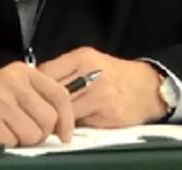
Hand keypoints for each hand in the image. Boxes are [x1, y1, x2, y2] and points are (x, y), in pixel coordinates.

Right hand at [0, 62, 73, 146]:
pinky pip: (13, 144)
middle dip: (40, 133)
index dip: (67, 118)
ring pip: (33, 135)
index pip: (59, 94)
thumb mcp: (8, 87)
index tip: (66, 134)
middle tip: (23, 132)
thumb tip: (63, 123)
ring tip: (5, 131)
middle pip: (49, 119)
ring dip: (22, 141)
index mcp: (21, 72)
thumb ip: (34, 97)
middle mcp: (11, 83)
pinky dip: (6, 145)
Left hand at [38, 46, 167, 127]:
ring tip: (54, 119)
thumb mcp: (90, 62)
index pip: (46, 71)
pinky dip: (72, 124)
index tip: (33, 94)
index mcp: (83, 57)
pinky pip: (80, 122)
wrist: (147, 87)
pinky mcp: (107, 112)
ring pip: (64, 109)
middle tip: (40, 111)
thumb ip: (66, 71)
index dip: (36, 85)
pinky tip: (72, 124)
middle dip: (44, 103)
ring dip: (56, 117)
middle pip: (53, 91)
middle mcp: (90, 72)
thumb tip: (37, 85)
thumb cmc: (114, 75)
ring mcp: (99, 93)